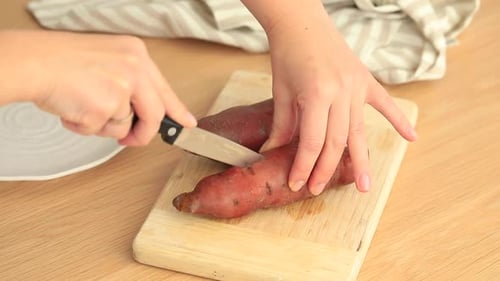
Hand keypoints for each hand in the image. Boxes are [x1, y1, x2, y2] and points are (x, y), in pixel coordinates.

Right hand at [0, 30, 195, 144]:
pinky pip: (101, 131)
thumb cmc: (61, 60)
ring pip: (123, 125)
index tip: (187, 123)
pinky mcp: (105, 107)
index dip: (177, 110)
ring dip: (102, 125)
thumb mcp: (108, 60)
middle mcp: (134, 70)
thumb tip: (143, 113)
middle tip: (131, 140)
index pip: (165, 89)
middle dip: (142, 133)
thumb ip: (130, 83)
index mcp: (136, 55)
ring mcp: (121, 89)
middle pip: (154, 114)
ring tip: (81, 104)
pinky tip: (72, 108)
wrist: (33, 62)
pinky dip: (84, 126)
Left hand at [259, 5, 416, 193]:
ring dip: (362, 160)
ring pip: (359, 131)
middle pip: (337, 142)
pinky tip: (411, 139)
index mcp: (316, 94)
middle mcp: (340, 92)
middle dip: (326, 170)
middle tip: (319, 190)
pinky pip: (385, 104)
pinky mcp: (365, 80)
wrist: (302, 24)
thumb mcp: (281, 91)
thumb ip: (283, 125)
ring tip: (366, 186)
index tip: (297, 183)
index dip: (303, 166)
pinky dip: (399, 120)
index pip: (312, 142)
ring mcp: (356, 86)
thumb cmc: (288, 55)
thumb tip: (273, 152)